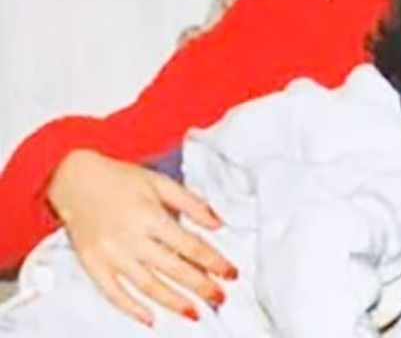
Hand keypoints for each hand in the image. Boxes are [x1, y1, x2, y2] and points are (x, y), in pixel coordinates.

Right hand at [47, 149, 235, 324]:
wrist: (73, 178)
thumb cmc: (119, 179)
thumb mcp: (161, 182)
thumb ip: (192, 203)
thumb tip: (218, 224)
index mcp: (150, 215)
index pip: (190, 245)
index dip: (214, 262)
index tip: (230, 273)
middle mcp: (130, 237)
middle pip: (172, 268)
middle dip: (200, 286)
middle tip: (219, 297)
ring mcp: (110, 254)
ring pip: (146, 285)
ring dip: (173, 302)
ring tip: (194, 312)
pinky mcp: (92, 264)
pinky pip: (112, 292)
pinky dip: (130, 308)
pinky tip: (150, 318)